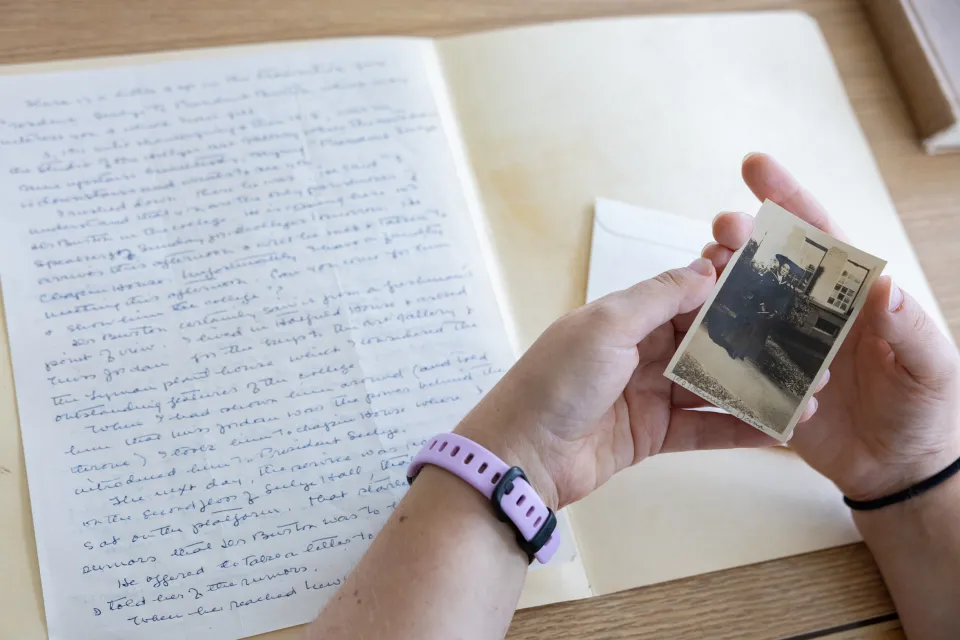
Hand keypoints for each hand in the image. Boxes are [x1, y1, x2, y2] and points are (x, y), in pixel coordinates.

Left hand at [455, 258, 776, 509]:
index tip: (779, 286)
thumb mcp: (605, 326)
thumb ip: (658, 298)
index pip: (687, 296)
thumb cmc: (556, 380)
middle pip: (706, 342)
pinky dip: (739, 428)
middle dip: (753, 343)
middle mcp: (639, 352)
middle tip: (807, 344)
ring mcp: (647, 395)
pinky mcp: (652, 435)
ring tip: (807, 389)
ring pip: (712, 387)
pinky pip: (703, 428)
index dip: (729, 290)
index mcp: (624, 317)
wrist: (522, 456)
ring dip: (756, 389)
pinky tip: (780, 429)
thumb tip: (707, 269)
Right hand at [706, 153, 959, 500]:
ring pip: (737, 304)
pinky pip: (729, 360)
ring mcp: (779, 346)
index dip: (787, 198)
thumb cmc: (924, 410)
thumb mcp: (931, 368)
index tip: (754, 166)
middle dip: (740, 237)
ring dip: (715, 284)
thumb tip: (884, 285)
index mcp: (850, 297)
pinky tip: (689, 332)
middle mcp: (807, 313)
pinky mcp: (761, 383)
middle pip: (765, 264)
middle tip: (721, 227)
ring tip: (699, 274)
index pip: (818, 237)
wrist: (898, 468)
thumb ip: (910, 328)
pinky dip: (709, 345)